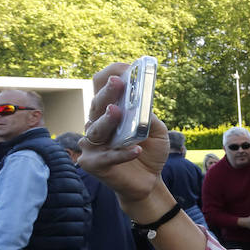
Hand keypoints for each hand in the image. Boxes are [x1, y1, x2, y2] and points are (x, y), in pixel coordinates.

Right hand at [79, 63, 170, 211]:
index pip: (102, 88)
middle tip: (117, 82)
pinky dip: (122, 153)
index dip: (111, 75)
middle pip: (97, 105)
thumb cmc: (149, 151)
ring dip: (107, 120)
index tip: (125, 68)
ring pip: (96, 129)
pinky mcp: (93, 164)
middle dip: (107, 93)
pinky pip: (107, 157)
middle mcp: (96, 124)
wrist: (148, 181)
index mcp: (109, 112)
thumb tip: (144, 104)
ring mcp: (92, 144)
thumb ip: (149, 118)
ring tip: (117, 112)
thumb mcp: (157, 132)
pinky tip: (136, 150)